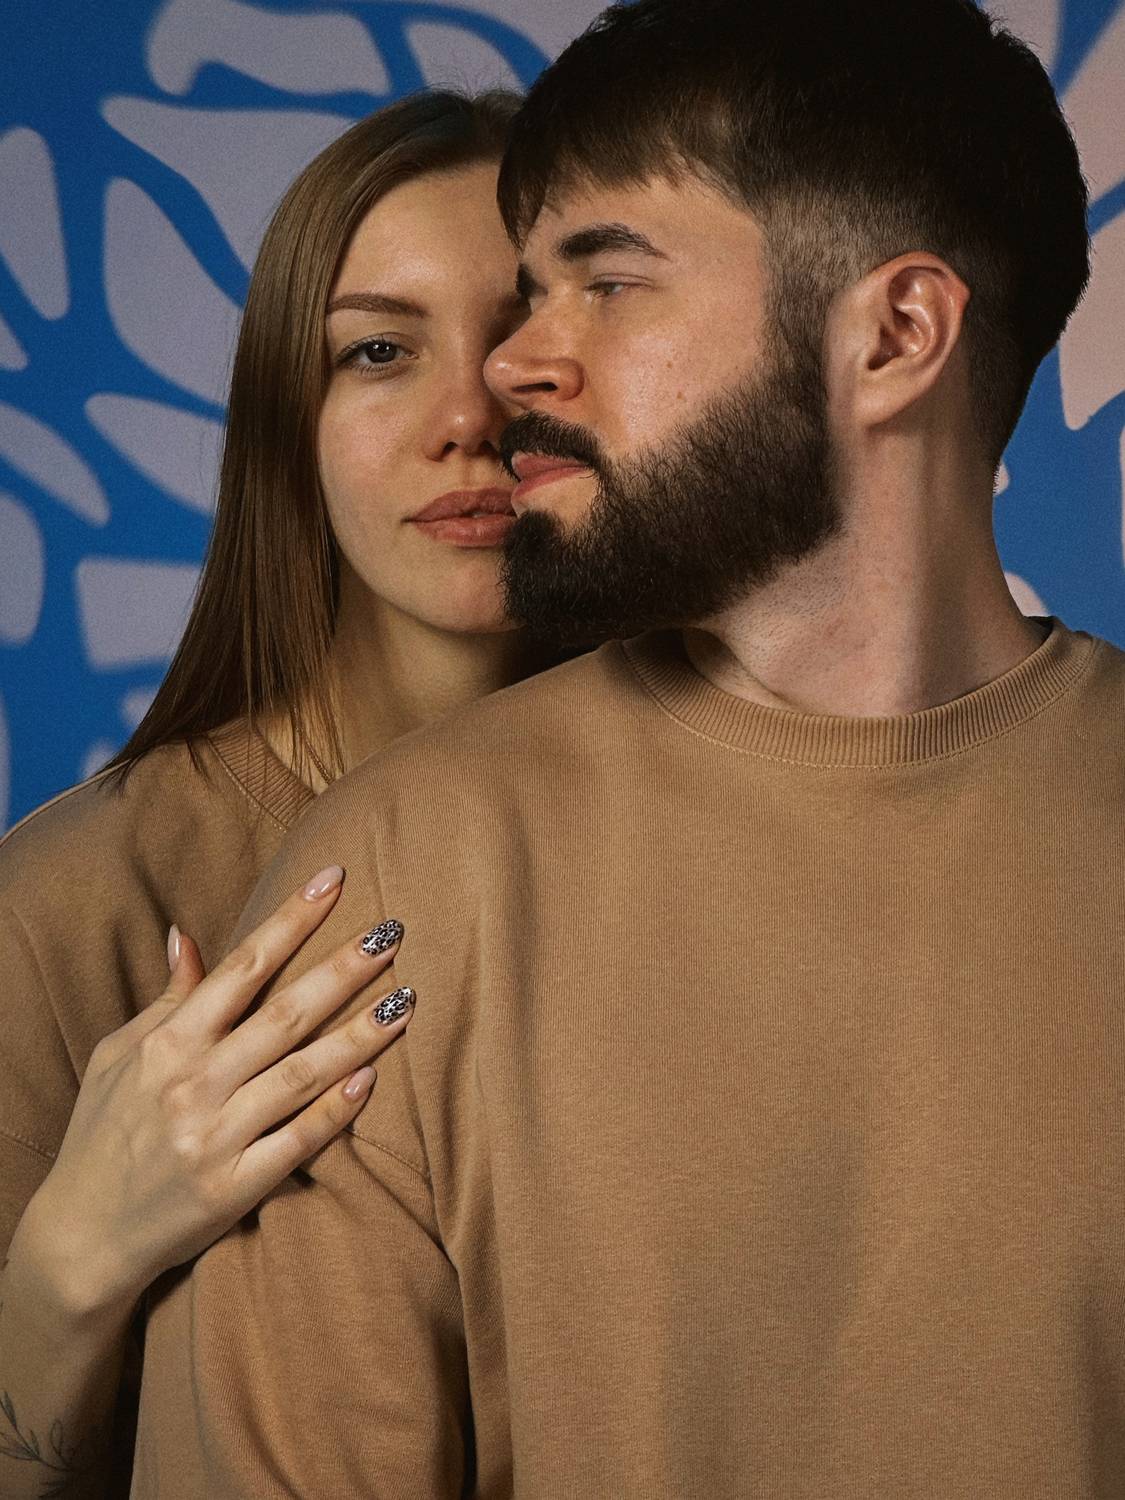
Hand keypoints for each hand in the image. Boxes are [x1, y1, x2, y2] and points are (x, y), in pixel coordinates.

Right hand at [22, 866, 411, 1314]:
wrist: (78, 1239)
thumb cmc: (102, 1136)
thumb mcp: (118, 1057)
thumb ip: (165, 999)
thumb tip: (189, 934)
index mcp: (167, 1043)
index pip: (242, 968)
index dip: (291, 920)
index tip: (335, 880)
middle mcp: (192, 1084)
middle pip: (283, 1014)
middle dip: (342, 969)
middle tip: (392, 932)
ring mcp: (215, 1137)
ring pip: (301, 1074)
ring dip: (358, 1035)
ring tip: (406, 998)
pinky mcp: (233, 1189)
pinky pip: (296, 1142)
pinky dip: (335, 1110)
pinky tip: (373, 1079)